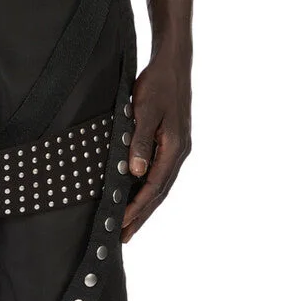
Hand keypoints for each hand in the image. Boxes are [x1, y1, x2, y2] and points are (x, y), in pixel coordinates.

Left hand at [122, 52, 191, 242]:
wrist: (173, 62)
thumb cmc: (158, 84)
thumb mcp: (144, 111)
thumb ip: (139, 142)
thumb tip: (135, 173)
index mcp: (174, 148)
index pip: (153, 187)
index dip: (137, 208)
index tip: (121, 224)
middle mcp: (179, 152)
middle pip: (159, 193)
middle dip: (140, 216)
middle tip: (123, 238)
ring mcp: (177, 149)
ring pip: (160, 186)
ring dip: (144, 207)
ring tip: (128, 225)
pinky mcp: (172, 143)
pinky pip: (159, 174)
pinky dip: (147, 190)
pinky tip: (136, 197)